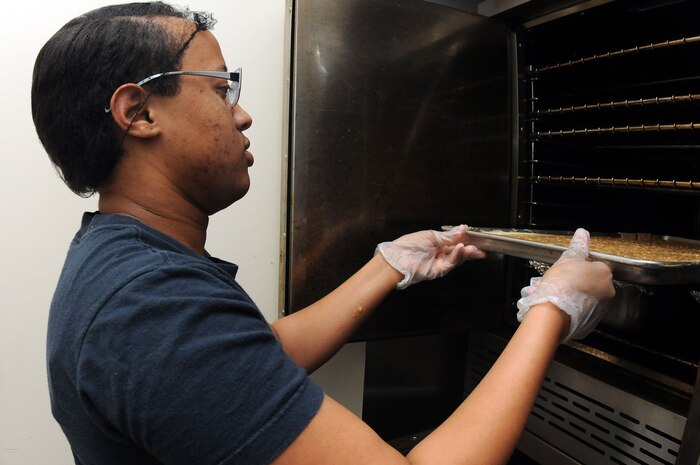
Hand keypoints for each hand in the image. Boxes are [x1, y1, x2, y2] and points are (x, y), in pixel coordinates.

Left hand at [375, 225, 485, 289]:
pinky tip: (461, 249)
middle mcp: (441, 253)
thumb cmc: (410, 245)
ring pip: (457, 258)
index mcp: (438, 243)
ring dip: (466, 253)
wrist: (397, 258)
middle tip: (481, 247)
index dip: (466, 240)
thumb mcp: (431, 236)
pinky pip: (451, 263)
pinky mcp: (438, 271)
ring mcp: (440, 262)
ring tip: (473, 248)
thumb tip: (463, 229)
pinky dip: (457, 256)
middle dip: (471, 249)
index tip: (477, 238)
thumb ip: (449, 236)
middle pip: (459, 252)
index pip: (456, 242)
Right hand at [516, 228, 614, 342]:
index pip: (594, 264)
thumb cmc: (562, 284)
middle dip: (570, 280)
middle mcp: (607, 291)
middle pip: (588, 281)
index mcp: (604, 273)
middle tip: (554, 280)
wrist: (554, 313)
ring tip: (548, 292)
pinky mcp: (590, 322)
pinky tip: (553, 304)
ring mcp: (599, 308)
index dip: (577, 265)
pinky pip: (578, 310)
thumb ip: (578, 246)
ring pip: (582, 296)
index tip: (565, 268)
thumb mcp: (568, 259)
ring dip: (567, 294)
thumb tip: (582, 233)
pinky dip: (568, 307)